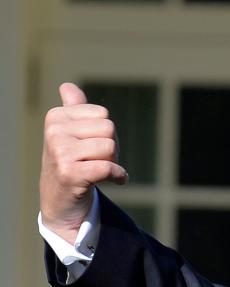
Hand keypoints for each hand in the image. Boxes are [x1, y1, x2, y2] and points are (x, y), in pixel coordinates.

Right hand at [40, 82, 127, 242]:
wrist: (59, 201)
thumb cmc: (70, 162)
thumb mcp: (69, 133)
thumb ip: (72, 108)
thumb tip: (67, 86)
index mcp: (56, 117)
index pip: (103, 114)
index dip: (105, 133)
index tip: (90, 145)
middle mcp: (54, 132)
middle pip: (109, 129)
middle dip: (111, 147)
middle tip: (95, 160)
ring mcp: (60, 152)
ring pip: (110, 147)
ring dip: (113, 162)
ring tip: (97, 170)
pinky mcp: (69, 173)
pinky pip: (108, 167)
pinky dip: (118, 176)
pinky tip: (114, 181)